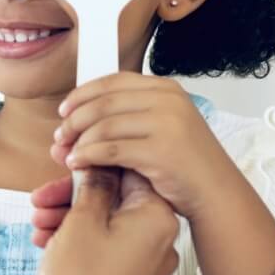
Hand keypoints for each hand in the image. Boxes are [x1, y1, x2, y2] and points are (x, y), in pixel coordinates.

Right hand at [35, 168, 179, 274]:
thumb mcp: (81, 219)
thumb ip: (93, 184)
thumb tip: (98, 165)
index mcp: (158, 219)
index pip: (130, 173)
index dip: (94, 165)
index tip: (69, 164)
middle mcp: (162, 241)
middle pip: (116, 200)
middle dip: (73, 197)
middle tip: (43, 198)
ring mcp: (148, 264)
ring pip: (108, 224)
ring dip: (71, 218)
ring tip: (39, 223)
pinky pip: (108, 247)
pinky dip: (82, 240)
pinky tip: (50, 241)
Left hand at [52, 74, 238, 222]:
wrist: (214, 192)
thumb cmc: (184, 164)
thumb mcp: (162, 125)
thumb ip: (128, 115)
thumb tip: (74, 116)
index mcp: (166, 89)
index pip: (112, 82)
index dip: (82, 94)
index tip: (64, 109)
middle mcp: (168, 101)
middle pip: (103, 102)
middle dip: (74, 120)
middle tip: (60, 136)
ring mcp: (166, 124)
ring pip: (103, 126)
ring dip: (78, 140)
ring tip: (66, 154)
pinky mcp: (161, 150)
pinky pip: (110, 150)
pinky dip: (87, 156)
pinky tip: (77, 164)